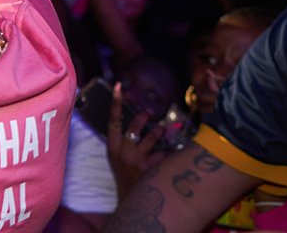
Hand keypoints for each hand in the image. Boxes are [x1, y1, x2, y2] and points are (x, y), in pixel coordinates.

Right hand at [107, 82, 166, 197]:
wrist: (131, 200)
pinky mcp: (150, 170)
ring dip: (158, 131)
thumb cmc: (125, 175)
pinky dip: (169, 151)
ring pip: (150, 139)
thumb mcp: (117, 158)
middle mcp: (123, 153)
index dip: (115, 103)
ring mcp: (136, 161)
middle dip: (141, 118)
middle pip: (132, 128)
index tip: (118, 86)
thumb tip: (137, 120)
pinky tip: (174, 150)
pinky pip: (163, 155)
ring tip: (161, 128)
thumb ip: (123, 142)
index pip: (112, 120)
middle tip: (149, 113)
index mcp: (112, 147)